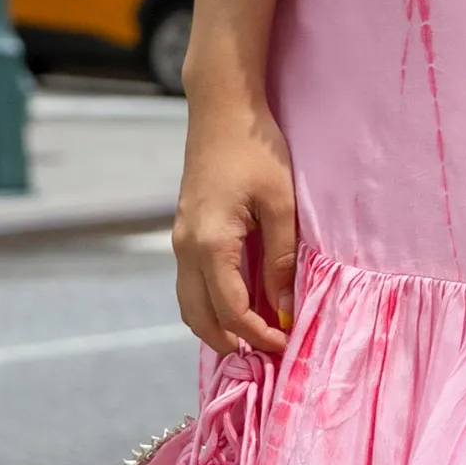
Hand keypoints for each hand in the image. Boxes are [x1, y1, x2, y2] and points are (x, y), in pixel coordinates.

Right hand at [172, 90, 296, 357]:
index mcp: (210, 244)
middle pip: (199, 317)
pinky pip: (190, 283)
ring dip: (216, 326)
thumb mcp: (281, 206)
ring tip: (252, 337)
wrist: (222, 110)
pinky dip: (209, 304)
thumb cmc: (257, 151)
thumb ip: (281, 260)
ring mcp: (180, 240)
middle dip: (230, 342)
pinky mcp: (184, 231)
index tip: (286, 344)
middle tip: (266, 354)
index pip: (231, 310)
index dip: (258, 335)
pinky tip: (238, 305)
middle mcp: (186, 248)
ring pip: (189, 303)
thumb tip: (283, 307)